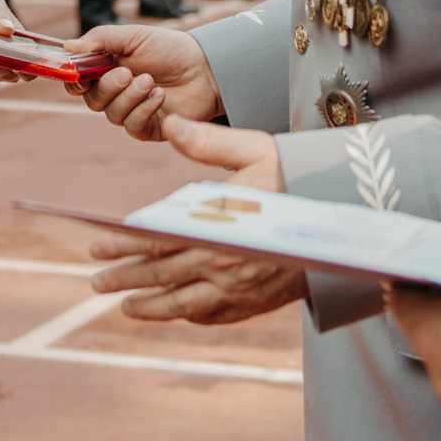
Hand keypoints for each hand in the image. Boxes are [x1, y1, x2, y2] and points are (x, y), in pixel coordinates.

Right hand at [65, 24, 222, 137]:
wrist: (206, 68)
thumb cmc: (171, 49)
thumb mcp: (134, 36)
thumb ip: (100, 39)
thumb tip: (68, 46)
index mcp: (107, 69)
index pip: (78, 81)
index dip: (76, 80)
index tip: (83, 74)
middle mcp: (116, 92)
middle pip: (92, 100)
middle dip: (108, 87)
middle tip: (128, 73)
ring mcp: (132, 111)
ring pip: (112, 114)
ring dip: (130, 97)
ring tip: (151, 81)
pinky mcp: (149, 127)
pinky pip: (133, 127)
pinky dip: (143, 110)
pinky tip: (159, 96)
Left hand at [88, 118, 300, 321]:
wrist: (344, 219)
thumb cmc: (295, 177)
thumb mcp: (255, 149)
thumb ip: (208, 142)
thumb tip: (171, 124)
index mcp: (215, 224)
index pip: (156, 239)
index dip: (123, 246)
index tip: (97, 248)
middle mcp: (222, 261)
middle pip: (161, 275)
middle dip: (125, 278)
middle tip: (96, 281)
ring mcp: (238, 288)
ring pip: (182, 304)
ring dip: (149, 306)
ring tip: (125, 306)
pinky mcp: (255, 303)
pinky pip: (212, 315)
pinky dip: (187, 315)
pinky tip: (174, 311)